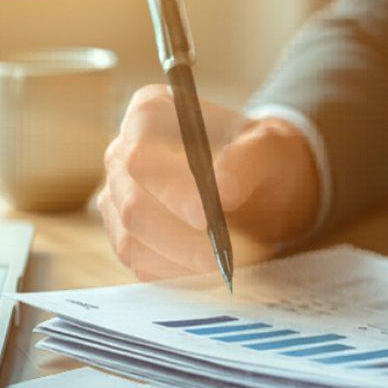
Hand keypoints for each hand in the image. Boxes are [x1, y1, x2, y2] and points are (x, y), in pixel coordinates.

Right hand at [98, 85, 320, 280]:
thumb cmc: (262, 157)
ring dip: (178, 260)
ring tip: (220, 264)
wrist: (265, 185)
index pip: (141, 153)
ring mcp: (118, 198)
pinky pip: (139, 264)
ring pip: (131, 240)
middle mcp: (122, 154)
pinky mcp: (126, 235)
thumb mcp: (269, 149)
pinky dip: (174, 273)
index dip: (169, 188)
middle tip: (219, 256)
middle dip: (178, 236)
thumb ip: (247, 161)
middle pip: (132, 203)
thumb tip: (221, 190)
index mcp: (149, 114)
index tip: (205, 216)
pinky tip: (205, 271)